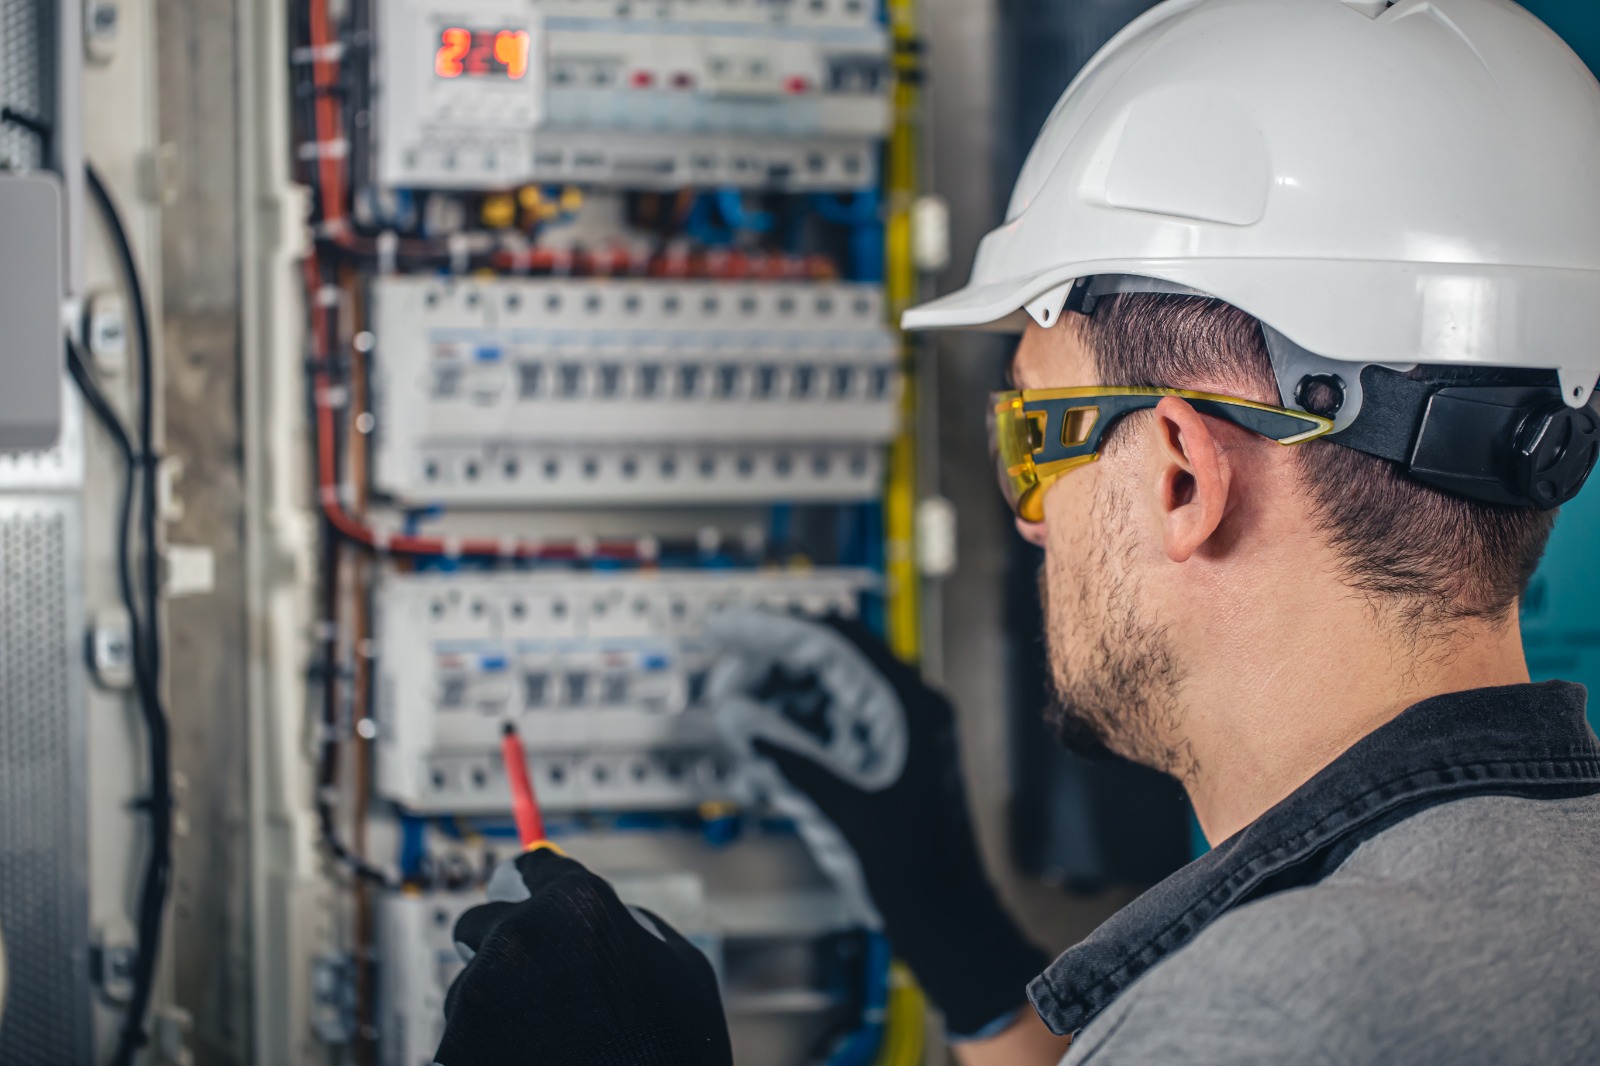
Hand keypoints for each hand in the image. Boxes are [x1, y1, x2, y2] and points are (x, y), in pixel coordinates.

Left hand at [435, 847, 731, 1065]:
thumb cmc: (673, 1049)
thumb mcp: (680, 967)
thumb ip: (631, 926)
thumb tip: (603, 913)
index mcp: (577, 904)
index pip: (533, 867)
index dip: (535, 886)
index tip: (528, 896)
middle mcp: (519, 934)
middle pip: (481, 920)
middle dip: (501, 946)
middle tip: (532, 984)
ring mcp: (480, 992)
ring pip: (468, 985)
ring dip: (493, 1005)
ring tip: (544, 1044)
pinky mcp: (455, 1045)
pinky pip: (460, 1037)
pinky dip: (483, 1050)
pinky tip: (528, 1063)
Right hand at [709, 611, 1048, 1038]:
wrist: (950, 920)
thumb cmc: (915, 869)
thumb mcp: (844, 810)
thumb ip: (789, 758)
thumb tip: (737, 715)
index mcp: (908, 705)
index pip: (834, 640)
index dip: (773, 628)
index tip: (726, 627)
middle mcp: (907, 706)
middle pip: (828, 658)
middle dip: (769, 664)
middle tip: (721, 680)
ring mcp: (897, 730)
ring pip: (826, 690)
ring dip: (778, 696)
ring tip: (734, 714)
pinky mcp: (885, 755)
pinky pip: (832, 723)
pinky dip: (795, 728)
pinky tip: (762, 745)